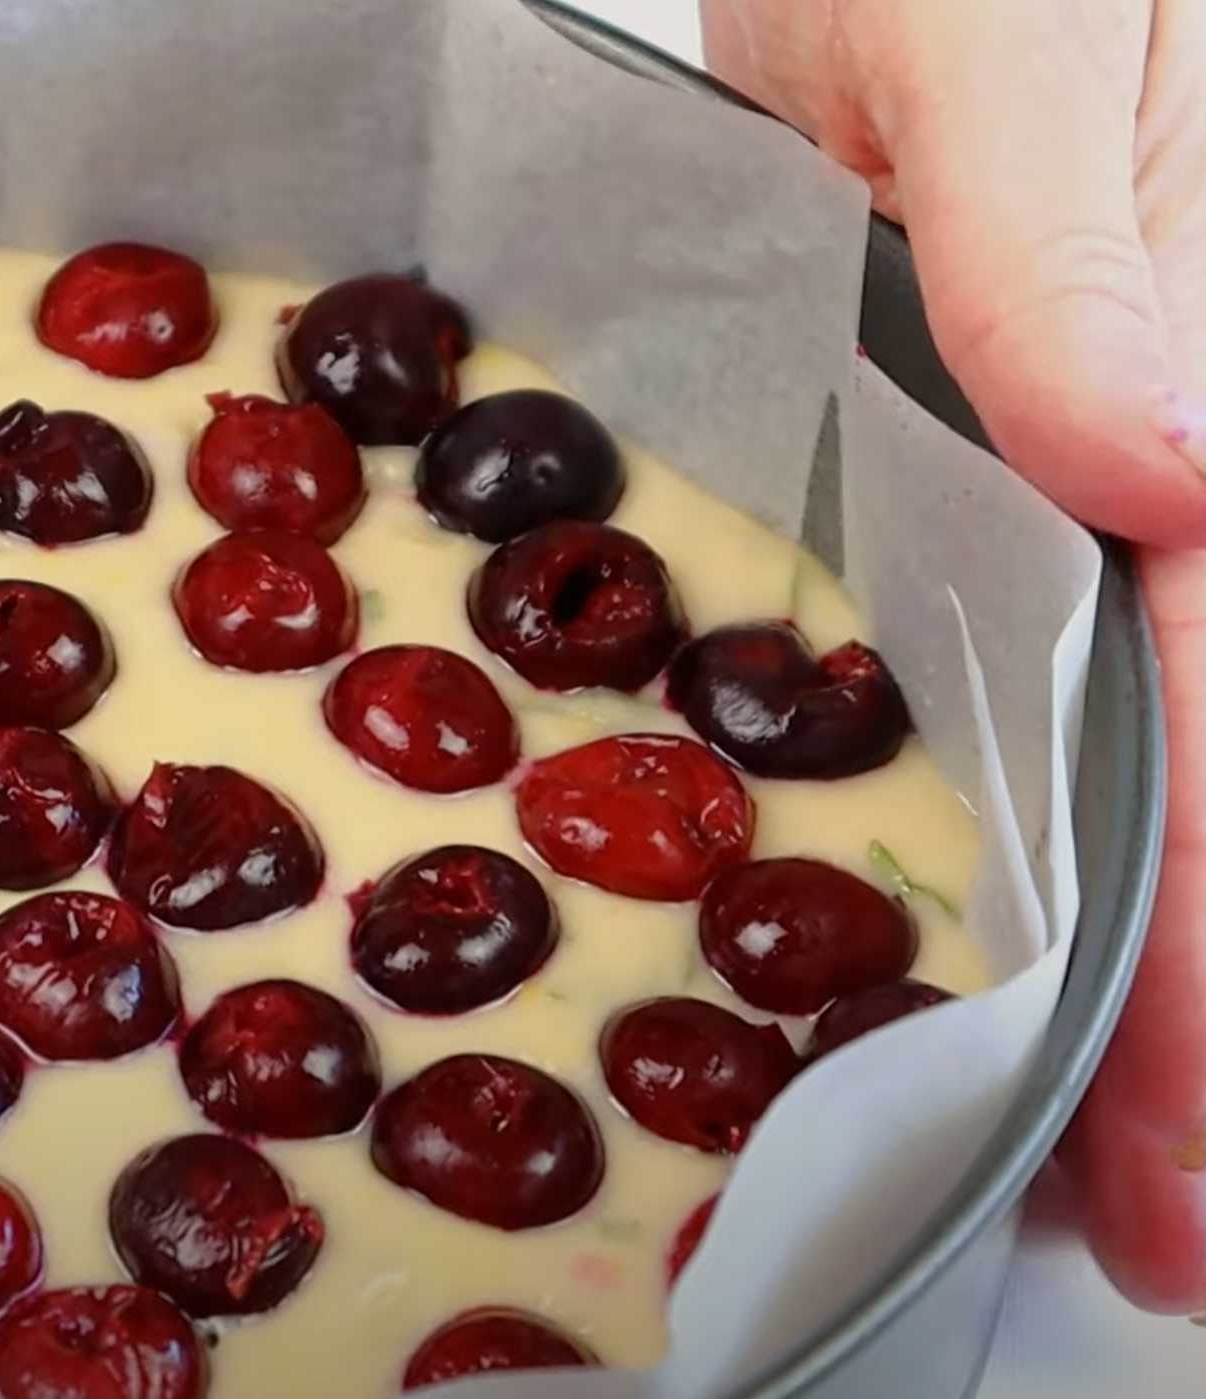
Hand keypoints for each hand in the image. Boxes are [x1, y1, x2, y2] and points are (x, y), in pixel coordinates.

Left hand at [705, 0, 1205, 1312]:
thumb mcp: (1020, 40)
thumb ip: (1070, 251)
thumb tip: (1172, 465)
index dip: (1200, 957)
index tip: (1167, 1146)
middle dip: (1202, 1016)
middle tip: (1157, 1234)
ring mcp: (1150, 470)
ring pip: (1175, 743)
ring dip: (1164, 959)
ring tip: (1132, 1165)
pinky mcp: (1051, 456)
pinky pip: (1096, 660)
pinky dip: (1091, 808)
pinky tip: (1062, 930)